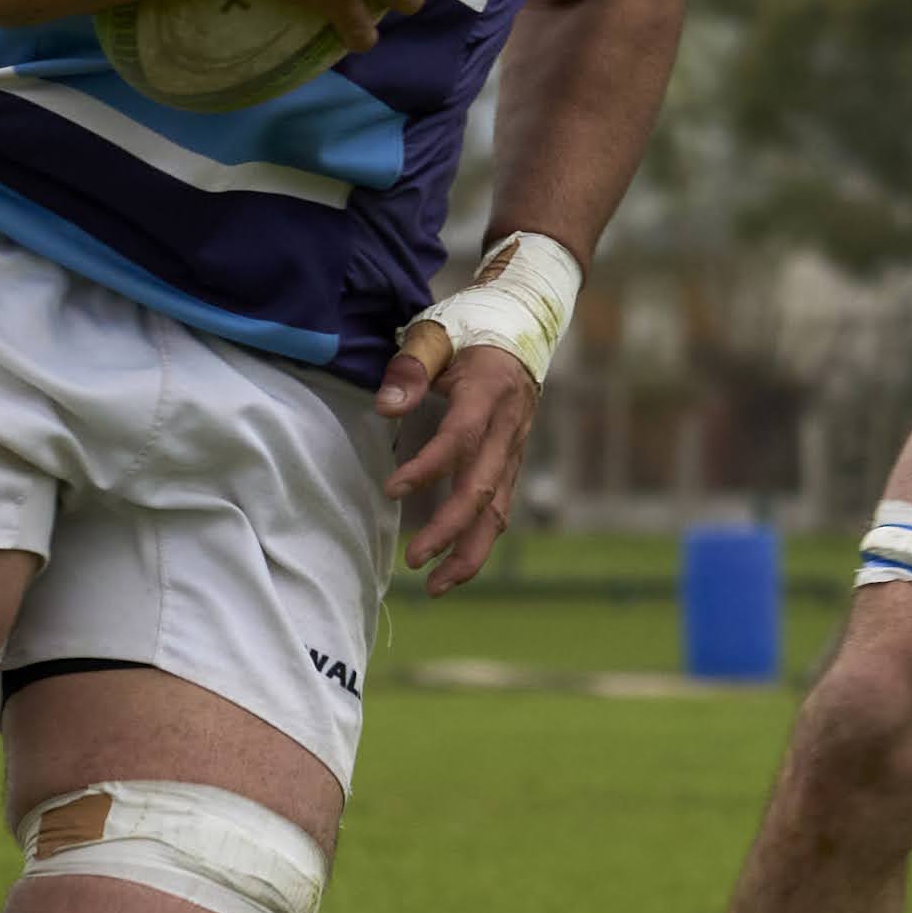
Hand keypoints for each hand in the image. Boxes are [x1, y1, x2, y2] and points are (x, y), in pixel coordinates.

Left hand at [373, 316, 539, 596]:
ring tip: (434, 587)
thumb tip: (386, 408)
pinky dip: (477, 542)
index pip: (461, 439)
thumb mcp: (438, 331)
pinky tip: (453, 567)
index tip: (392, 489)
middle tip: (412, 560)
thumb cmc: (473, 327)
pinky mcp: (510, 463)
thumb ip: (412, 365)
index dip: (428, 468)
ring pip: (498, 511)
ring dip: (469, 552)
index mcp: (490, 391)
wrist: (525, 325)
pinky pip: (499, 510)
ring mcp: (514, 449)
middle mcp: (509, 428)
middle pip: (483, 490)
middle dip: (450, 530)